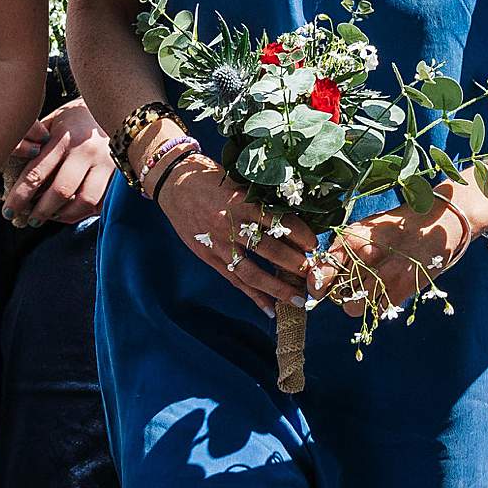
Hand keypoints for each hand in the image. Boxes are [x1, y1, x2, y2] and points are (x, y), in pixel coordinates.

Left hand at [1, 101, 114, 226]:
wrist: (115, 108)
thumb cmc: (76, 117)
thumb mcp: (54, 121)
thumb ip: (35, 141)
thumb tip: (12, 165)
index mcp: (65, 136)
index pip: (36, 173)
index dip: (19, 196)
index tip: (8, 211)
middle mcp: (86, 150)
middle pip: (60, 191)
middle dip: (40, 211)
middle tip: (29, 220)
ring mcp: (106, 163)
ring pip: (83, 201)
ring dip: (63, 214)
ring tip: (50, 216)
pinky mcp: (119, 174)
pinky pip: (101, 202)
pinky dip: (84, 211)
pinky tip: (71, 211)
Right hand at [152, 156, 317, 316]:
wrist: (173, 183)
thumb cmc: (210, 178)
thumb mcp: (237, 182)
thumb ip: (260, 201)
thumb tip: (292, 220)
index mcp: (242, 202)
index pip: (279, 222)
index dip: (300, 235)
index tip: (314, 244)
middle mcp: (231, 225)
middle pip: (270, 250)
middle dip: (295, 264)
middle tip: (313, 274)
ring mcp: (219, 244)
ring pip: (253, 273)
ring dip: (277, 288)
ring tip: (297, 299)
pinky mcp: (209, 256)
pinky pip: (234, 281)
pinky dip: (253, 296)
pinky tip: (270, 309)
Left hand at [319, 195, 479, 322]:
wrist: (436, 223)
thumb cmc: (394, 226)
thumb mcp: (363, 229)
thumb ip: (340, 250)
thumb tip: (319, 275)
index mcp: (350, 237)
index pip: (321, 271)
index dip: (316, 285)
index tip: (319, 289)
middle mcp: (364, 255)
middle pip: (334, 292)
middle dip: (338, 293)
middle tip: (350, 285)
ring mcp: (384, 274)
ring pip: (352, 307)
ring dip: (355, 303)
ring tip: (366, 290)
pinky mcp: (403, 288)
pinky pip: (376, 311)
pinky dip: (376, 306)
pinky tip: (383, 292)